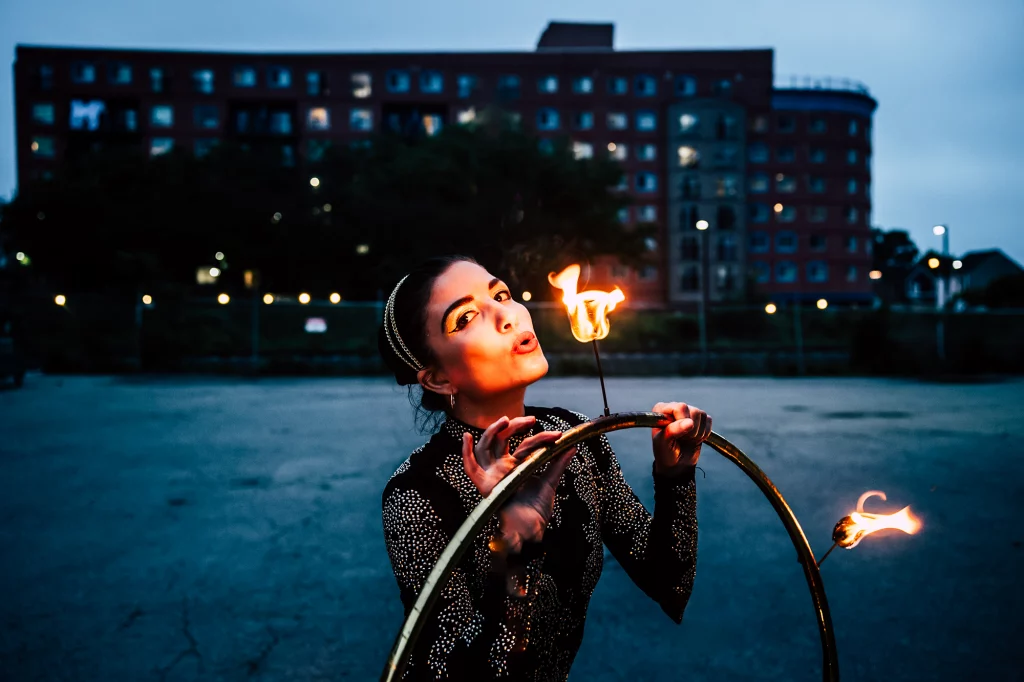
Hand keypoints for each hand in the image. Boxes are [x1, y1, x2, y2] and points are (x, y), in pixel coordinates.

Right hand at [461, 416, 575, 554]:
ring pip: (487, 446)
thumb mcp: (549, 483)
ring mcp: (493, 474)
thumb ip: (558, 464)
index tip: (557, 435)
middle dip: (515, 426)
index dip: (540, 437)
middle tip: (531, 420)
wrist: (532, 532)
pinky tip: (466, 437)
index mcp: (517, 466)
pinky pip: (470, 468)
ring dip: (492, 431)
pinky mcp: (485, 485)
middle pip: (503, 439)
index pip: (525, 444)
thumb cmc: (537, 510)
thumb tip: (572, 446)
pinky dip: (465, 452)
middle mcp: (503, 467)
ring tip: (505, 420)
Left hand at [651, 402, 711, 474]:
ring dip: (697, 433)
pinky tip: (694, 438)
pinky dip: (704, 433)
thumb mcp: (663, 443)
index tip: (678, 434)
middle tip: (682, 438)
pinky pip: (709, 420)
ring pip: (702, 414)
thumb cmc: (665, 452)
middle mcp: (675, 408)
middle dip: (691, 429)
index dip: (682, 421)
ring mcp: (688, 412)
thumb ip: (673, 431)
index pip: (680, 407)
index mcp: (661, 410)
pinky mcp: (700, 419)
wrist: (677, 464)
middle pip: (693, 410)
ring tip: (687, 439)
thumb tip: (689, 422)